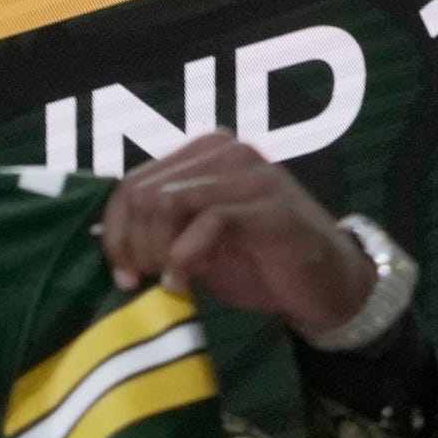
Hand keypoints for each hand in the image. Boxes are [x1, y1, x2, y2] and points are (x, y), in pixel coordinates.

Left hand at [98, 134, 375, 339]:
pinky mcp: (268, 206)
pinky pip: (206, 221)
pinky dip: (183, 257)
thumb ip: (159, 232)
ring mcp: (250, 175)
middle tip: (147, 282)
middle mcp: (225, 151)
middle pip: (142, 191)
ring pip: (165, 201)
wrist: (328, 286)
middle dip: (134, 245)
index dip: (116, 231)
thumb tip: (109, 242)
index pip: (133, 182)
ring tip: (170, 281)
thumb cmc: (260, 265)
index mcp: (204, 153)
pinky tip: (185, 282)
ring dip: (156, 251)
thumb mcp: (197, 245)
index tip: (123, 275)